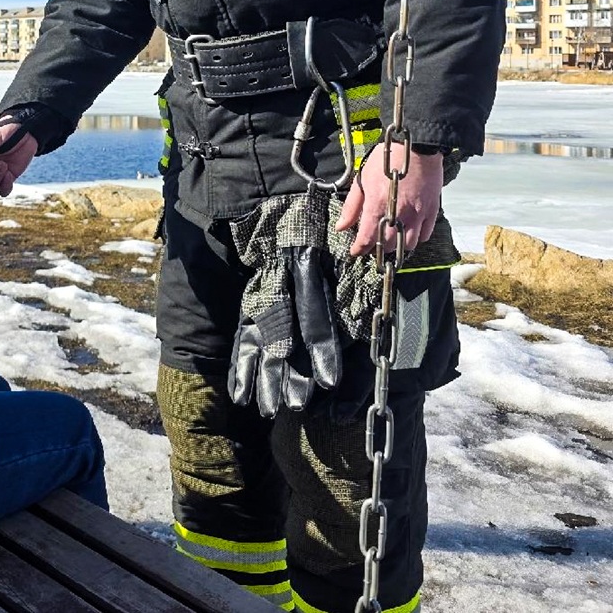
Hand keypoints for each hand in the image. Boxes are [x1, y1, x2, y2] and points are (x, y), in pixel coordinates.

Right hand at [228, 202, 342, 417]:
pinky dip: (240, 365)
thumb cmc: (327, 225)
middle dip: (286, 370)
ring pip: (258, 336)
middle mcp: (278, 277)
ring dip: (262, 374)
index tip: (328, 380)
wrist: (291, 203)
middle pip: (281, 329)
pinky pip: (244, 334)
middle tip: (296, 405)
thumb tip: (372, 313)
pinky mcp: (251, 299)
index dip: (319, 344)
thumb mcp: (344, 242)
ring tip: (266, 409)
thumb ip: (355, 274)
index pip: (313, 308)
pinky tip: (240, 395)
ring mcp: (260, 289)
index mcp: (306, 260)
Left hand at [336, 140, 443, 256]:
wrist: (417, 148)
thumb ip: (351, 206)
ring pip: (408, 245)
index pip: (367, 239)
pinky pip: (425, 235)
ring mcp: (417, 214)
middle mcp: (398, 214)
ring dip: (397, 246)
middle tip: (371, 243)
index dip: (359, 249)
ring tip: (390, 239)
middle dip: (376, 248)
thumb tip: (341, 227)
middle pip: (387, 245)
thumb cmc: (387, 160)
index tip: (355, 252)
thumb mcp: (362, 179)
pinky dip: (416, 238)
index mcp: (378, 206)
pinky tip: (409, 231)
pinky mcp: (431, 211)